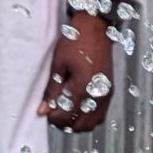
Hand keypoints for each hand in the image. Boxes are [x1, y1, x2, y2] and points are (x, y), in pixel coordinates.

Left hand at [41, 5, 117, 132]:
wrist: (96, 28)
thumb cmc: (75, 42)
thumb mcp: (58, 65)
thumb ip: (51, 90)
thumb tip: (42, 110)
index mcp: (83, 87)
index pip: (67, 116)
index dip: (54, 118)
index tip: (46, 113)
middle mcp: (97, 95)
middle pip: (80, 124)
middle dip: (65, 122)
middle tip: (54, 113)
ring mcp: (106, 94)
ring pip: (92, 123)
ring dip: (77, 122)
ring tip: (66, 110)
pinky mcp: (109, 91)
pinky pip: (100, 115)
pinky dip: (89, 117)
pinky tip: (78, 107)